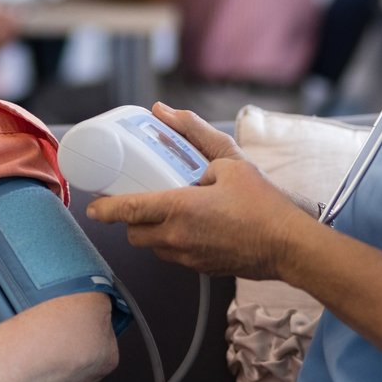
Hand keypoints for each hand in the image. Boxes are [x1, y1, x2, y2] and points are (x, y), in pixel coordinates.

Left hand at [85, 104, 304, 280]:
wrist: (289, 246)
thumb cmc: (264, 205)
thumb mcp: (230, 161)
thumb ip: (194, 133)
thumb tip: (164, 111)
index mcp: (178, 209)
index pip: (126, 211)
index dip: (104, 209)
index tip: (93, 207)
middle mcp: (177, 237)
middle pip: (134, 233)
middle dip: (130, 220)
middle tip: (139, 202)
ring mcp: (188, 257)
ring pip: (154, 247)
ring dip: (153, 232)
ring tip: (171, 213)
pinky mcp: (201, 269)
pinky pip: (175, 256)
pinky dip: (174, 242)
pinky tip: (194, 228)